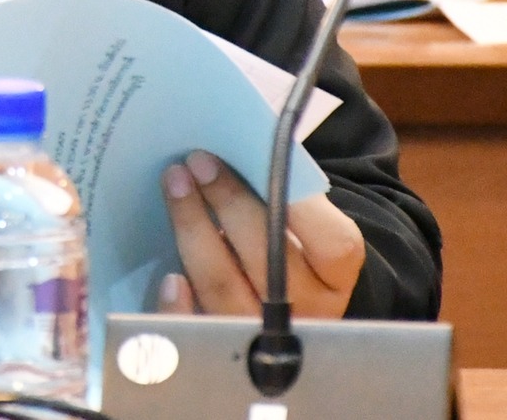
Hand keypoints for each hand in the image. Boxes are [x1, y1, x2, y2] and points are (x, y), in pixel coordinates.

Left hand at [156, 150, 363, 318]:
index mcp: (337, 276)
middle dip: (228, 204)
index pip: (333, 244)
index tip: (261, 159)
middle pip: (268, 260)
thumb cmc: (283, 242)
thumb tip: (236, 159)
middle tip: (196, 162)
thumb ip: (283, 197)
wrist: (277, 298)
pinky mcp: (221, 347)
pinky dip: (180, 306)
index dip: (297, 201)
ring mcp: (264, 335)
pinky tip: (169, 277)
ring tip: (174, 185)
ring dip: (193, 230)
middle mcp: (308, 311)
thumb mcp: (300, 223)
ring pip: (225, 286)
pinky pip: (196, 329)